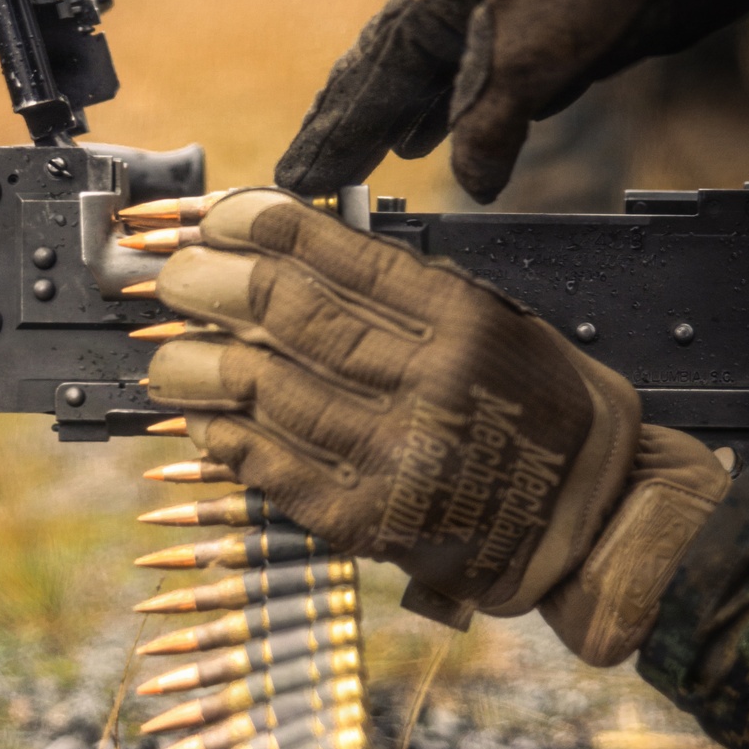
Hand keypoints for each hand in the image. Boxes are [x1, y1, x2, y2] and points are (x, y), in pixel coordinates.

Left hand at [148, 190, 729, 664]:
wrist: (580, 526)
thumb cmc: (538, 416)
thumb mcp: (498, 327)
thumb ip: (411, 296)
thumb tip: (299, 258)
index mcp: (463, 323)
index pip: (337, 259)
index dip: (258, 231)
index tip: (212, 221)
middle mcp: (427, 385)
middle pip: (286, 318)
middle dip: (210, 289)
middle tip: (173, 280)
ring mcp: (394, 458)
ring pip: (264, 393)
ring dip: (198, 368)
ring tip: (168, 355)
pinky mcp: (367, 522)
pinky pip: (274, 469)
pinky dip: (225, 440)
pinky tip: (200, 421)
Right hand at [275, 0, 748, 203]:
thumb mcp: (531, 57)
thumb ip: (488, 125)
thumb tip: (469, 181)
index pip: (366, 81)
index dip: (333, 136)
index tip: (300, 177)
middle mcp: (454, 5)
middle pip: (381, 75)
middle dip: (345, 128)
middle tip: (308, 174)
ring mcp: (491, 15)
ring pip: (422, 78)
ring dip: (389, 121)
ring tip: (360, 158)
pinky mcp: (531, 32)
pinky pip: (465, 82)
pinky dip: (439, 112)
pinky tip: (429, 134)